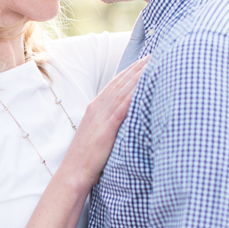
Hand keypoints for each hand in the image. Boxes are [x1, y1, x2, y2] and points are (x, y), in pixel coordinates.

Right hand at [60, 56, 147, 185]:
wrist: (74, 172)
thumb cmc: (87, 157)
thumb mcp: (97, 133)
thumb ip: (109, 121)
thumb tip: (123, 117)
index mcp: (95, 108)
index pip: (115, 84)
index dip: (130, 70)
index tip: (144, 60)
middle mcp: (98, 108)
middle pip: (121, 83)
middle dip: (138, 68)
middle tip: (154, 54)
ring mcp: (101, 117)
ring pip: (123, 91)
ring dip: (138, 76)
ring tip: (153, 64)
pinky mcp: (106, 129)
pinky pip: (122, 109)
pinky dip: (133, 96)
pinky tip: (143, 87)